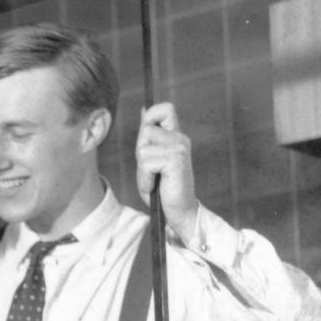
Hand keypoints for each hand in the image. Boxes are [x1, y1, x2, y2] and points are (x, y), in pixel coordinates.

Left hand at [136, 102, 199, 243]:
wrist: (178, 211)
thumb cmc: (162, 188)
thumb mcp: (150, 160)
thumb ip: (148, 138)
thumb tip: (144, 111)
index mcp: (176, 136)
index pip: (165, 109)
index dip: (151, 115)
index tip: (146, 132)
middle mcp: (180, 139)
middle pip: (145, 130)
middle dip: (140, 153)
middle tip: (152, 170)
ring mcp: (180, 149)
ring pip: (143, 150)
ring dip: (142, 170)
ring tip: (155, 179)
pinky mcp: (176, 161)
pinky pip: (146, 164)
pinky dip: (146, 179)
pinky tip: (157, 185)